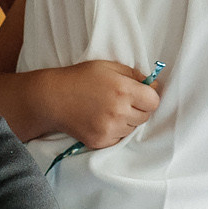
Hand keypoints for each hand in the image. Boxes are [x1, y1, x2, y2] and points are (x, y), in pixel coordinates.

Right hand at [30, 60, 160, 149]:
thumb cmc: (81, 78)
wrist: (53, 98)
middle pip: (145, 116)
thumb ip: (134, 74)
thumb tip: (154, 85)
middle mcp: (119, 111)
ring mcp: (109, 129)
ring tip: (109, 109)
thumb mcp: (109, 67)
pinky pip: (119, 139)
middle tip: (122, 100)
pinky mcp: (100, 141)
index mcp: (123, 90)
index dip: (149, 96)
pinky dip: (116, 131)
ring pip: (133, 128)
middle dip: (138, 108)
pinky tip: (102, 120)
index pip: (154, 101)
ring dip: (127, 120)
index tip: (141, 94)